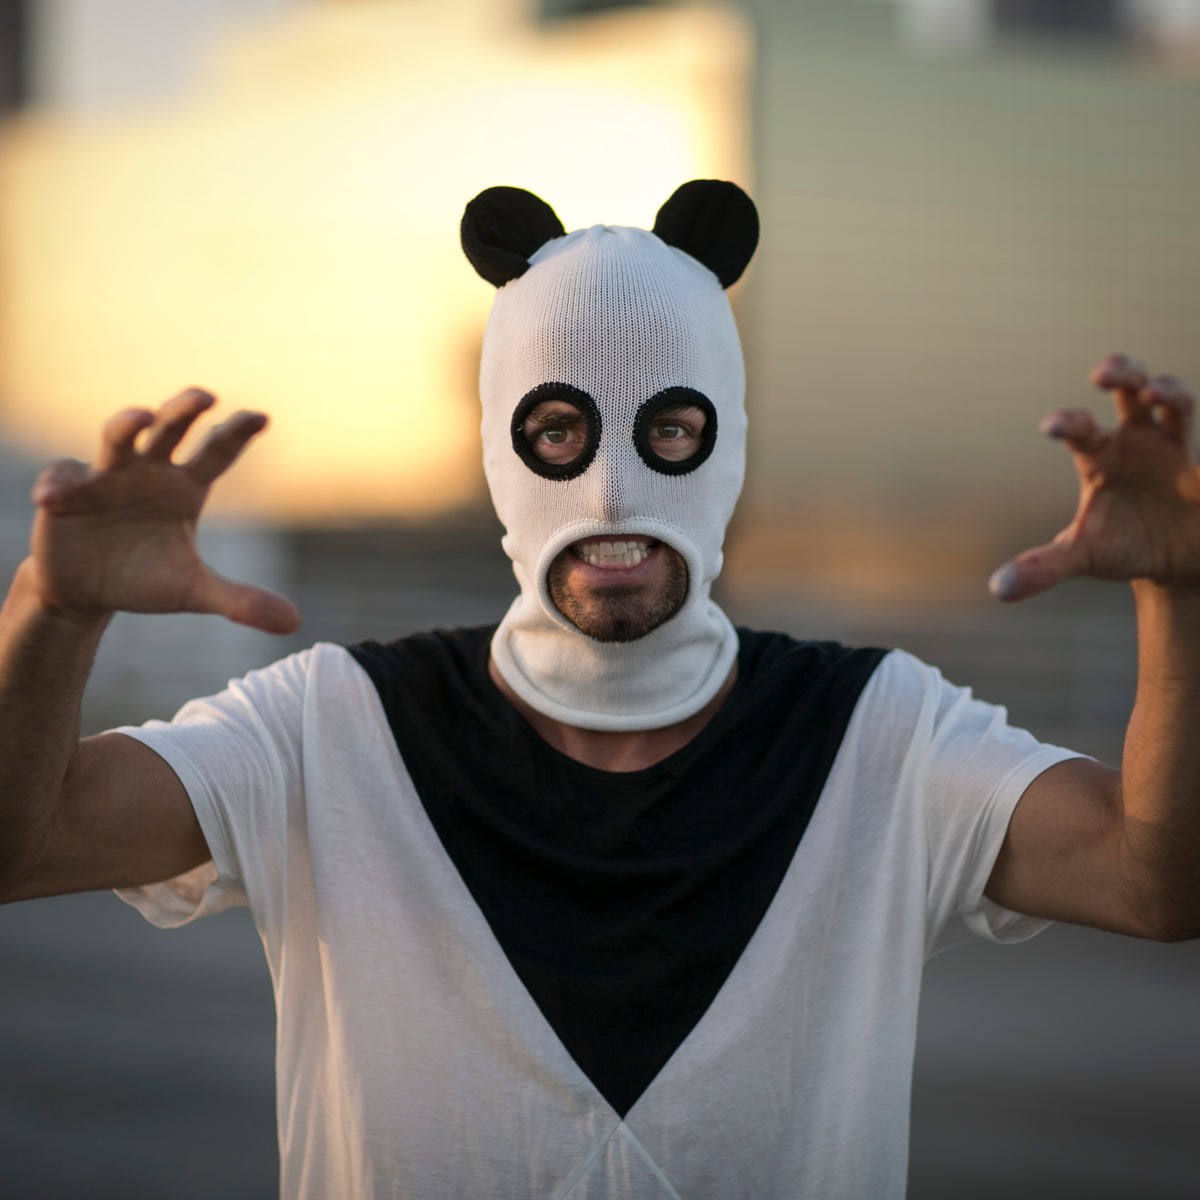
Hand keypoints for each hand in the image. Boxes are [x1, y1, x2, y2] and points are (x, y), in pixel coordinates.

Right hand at [28, 388, 300, 633]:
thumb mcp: (195, 591)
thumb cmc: (148, 578)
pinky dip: (56, 484)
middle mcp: (150, 471)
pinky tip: (51, 498)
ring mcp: (107, 476)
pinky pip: (62, 479)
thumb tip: (294, 623)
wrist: (91, 591)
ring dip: (127, 426)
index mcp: (186, 487)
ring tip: (140, 418)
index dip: (237, 433)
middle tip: (205, 396)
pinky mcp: (66, 491)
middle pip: (170, 430)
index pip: (217, 453)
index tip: (262, 418)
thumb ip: (241, 601)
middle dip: (185, 410)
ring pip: (118, 439)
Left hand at [989, 354, 1199, 602]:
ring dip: (1170, 391)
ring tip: (1154, 392)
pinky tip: (1198, 472)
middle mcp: (1138, 441)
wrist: (1174, 564)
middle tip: (1101, 373)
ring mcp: (1177, 449)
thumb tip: (997, 590)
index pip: (1080, 430)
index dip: (1067, 424)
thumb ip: (1042, 568)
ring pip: (1178, 402)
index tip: (1051, 427)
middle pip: (1130, 390)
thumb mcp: (1081, 557)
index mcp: (1101, 457)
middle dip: (1120, 373)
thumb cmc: (1122, 547)